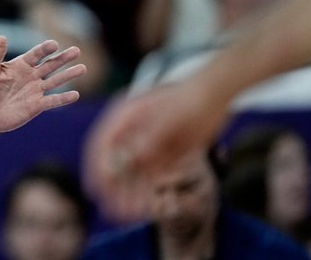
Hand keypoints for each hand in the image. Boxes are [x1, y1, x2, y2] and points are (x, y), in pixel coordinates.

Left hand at [0, 36, 84, 133]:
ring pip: (55, 81)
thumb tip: (1, 37)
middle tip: (77, 50)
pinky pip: (53, 101)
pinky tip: (75, 95)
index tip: (54, 44)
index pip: (36, 54)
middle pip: (50, 65)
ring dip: (68, 75)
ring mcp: (36, 90)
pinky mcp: (37, 106)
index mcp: (21, 65)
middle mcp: (31, 76)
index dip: (45, 49)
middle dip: (63, 58)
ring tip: (82, 68)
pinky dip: (63, 99)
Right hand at [83, 78, 228, 220]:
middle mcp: (132, 132)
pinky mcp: (164, 154)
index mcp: (124, 116)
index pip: (102, 144)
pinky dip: (150, 193)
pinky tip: (151, 208)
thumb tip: (134, 158)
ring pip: (134, 174)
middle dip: (113, 188)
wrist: (215, 95)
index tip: (95, 188)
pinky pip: (153, 178)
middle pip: (116, 162)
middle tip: (111, 210)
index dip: (97, 167)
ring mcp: (147, 144)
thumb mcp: (168, 118)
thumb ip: (151, 139)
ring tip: (129, 215)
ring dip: (130, 194)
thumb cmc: (188, 100)